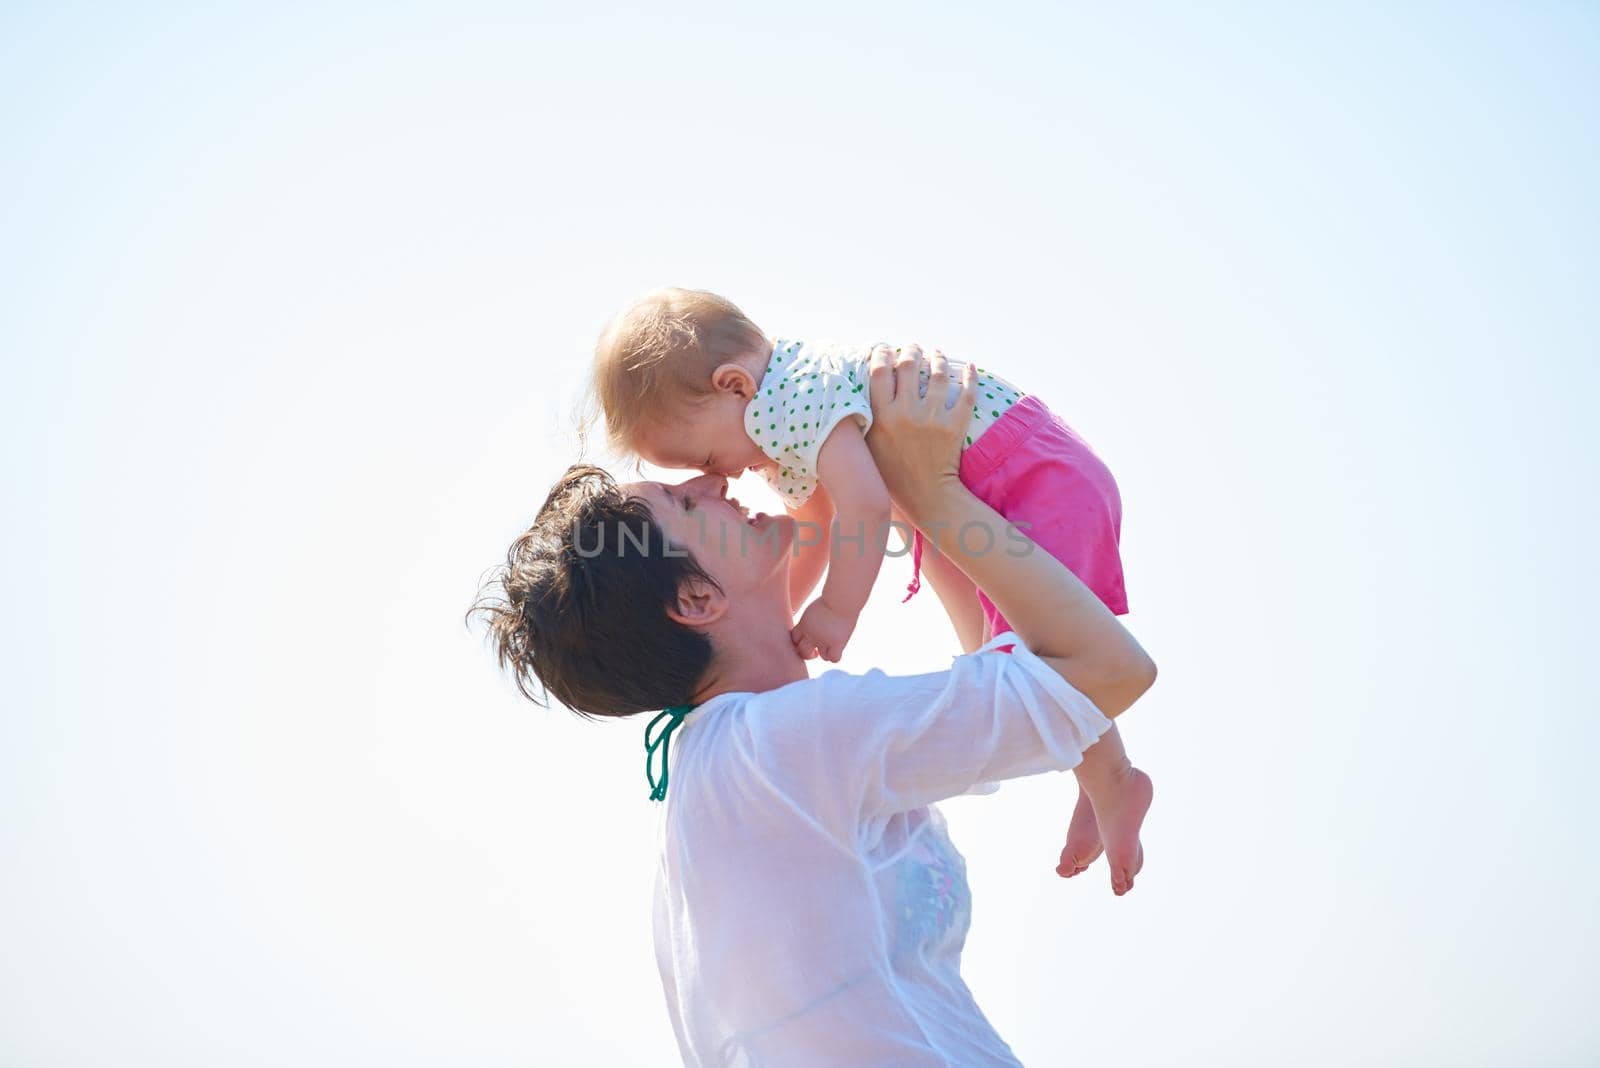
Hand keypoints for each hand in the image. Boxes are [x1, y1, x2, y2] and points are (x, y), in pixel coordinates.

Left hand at [791, 598, 856, 662]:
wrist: (842, 598)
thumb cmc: (833, 597)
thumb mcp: (817, 606)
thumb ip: (813, 617)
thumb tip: (817, 623)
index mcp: (804, 623)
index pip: (794, 639)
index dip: (801, 642)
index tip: (809, 639)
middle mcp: (811, 634)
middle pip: (802, 652)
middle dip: (809, 654)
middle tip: (816, 651)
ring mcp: (823, 640)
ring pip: (821, 656)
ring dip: (826, 654)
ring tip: (833, 646)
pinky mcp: (836, 643)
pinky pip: (833, 659)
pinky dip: (835, 657)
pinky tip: (839, 649)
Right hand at [863, 343, 978, 526]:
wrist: (926, 496)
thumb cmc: (892, 472)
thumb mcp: (869, 444)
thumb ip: (865, 415)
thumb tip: (863, 383)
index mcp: (881, 417)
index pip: (878, 371)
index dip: (881, 353)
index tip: (883, 348)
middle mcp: (905, 414)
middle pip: (908, 365)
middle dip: (910, 350)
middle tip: (912, 346)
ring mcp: (932, 418)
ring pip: (937, 374)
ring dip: (937, 358)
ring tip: (936, 353)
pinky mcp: (954, 425)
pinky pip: (966, 392)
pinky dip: (969, 376)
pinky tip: (969, 367)